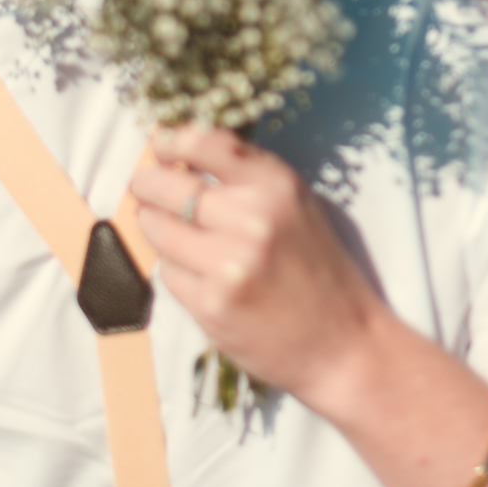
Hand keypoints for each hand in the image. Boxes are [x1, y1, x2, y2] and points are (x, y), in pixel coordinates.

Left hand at [131, 127, 385, 404]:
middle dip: (146, 185)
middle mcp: (252, 218)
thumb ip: (247, 180)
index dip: (170, 141)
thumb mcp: (297, 207)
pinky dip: (176, 271)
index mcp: (276, 185)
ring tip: (174, 234)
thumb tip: (180, 160)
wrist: (343, 345)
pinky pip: (168, 273)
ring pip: (159, 230)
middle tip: (144, 188)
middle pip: (166, 186)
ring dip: (156, 229)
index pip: (204, 142)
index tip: (158, 148)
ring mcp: (229, 263)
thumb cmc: (318, 273)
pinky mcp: (211, 304)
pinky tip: (200, 276)